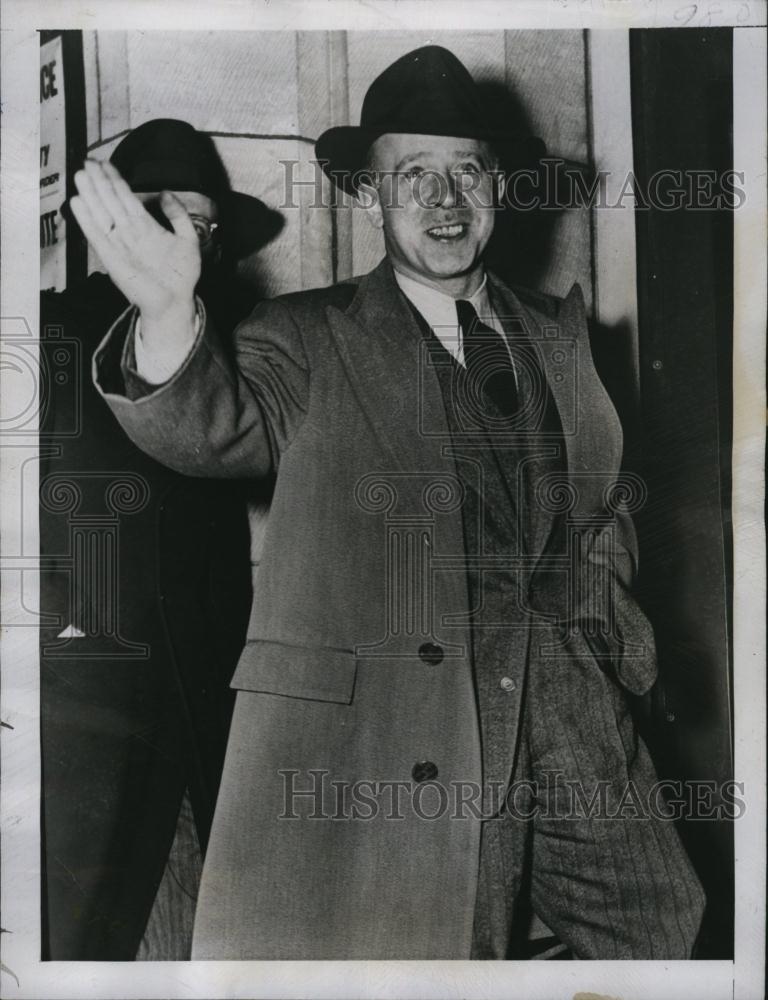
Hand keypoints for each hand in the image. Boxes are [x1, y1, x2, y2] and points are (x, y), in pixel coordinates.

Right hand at [70, 160, 199, 323]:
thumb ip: (178, 216)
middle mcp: (130, 233)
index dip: (115, 180)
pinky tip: (78, 203)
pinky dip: (87, 220)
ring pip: (102, 214)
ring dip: (90, 195)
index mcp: (145, 227)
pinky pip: (97, 237)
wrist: (176, 302)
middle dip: (99, 182)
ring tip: (81, 175)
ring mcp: (120, 245)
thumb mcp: (188, 240)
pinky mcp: (113, 260)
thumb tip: (165, 193)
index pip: (127, 198)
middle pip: (111, 202)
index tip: (105, 163)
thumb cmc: (182, 275)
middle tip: (87, 161)